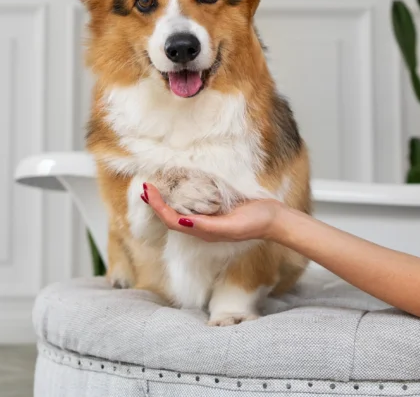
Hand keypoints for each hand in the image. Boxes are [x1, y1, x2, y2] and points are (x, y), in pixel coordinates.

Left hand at [141, 182, 282, 242]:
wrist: (274, 220)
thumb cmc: (255, 223)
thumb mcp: (231, 226)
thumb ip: (208, 226)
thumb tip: (184, 222)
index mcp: (203, 231)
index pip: (172, 220)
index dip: (157, 207)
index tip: (148, 190)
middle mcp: (202, 227)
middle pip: (171, 216)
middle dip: (156, 204)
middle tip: (146, 187)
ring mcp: (209, 218)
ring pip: (180, 210)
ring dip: (166, 200)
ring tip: (156, 187)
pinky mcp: (216, 210)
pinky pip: (193, 204)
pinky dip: (181, 196)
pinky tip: (180, 187)